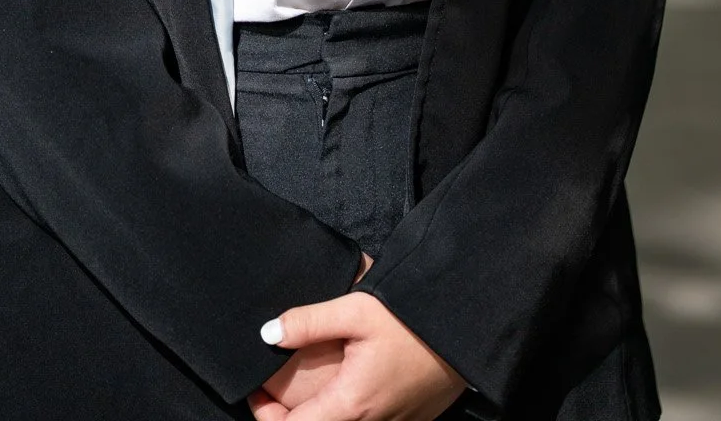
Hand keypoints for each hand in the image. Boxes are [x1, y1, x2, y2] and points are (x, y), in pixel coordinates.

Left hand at [248, 271, 465, 420]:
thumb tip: (267, 334)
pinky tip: (344, 388)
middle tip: (271, 392)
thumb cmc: (411, 318)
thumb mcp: (356, 310)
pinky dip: (346, 414)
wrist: (466, 328)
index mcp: (351, 405)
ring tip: (303, 391)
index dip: (265, 416)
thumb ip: (309, 321)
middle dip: (287, 419)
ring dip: (318, 416)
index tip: (254, 393)